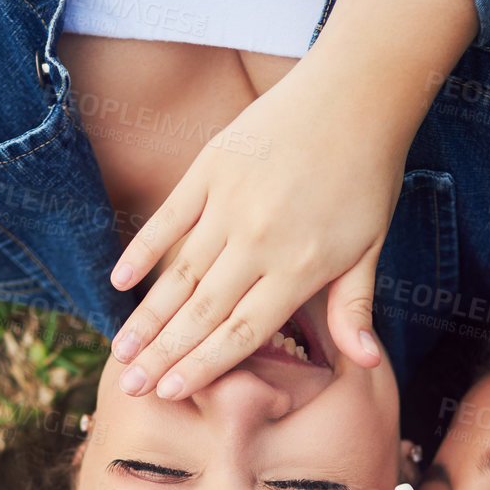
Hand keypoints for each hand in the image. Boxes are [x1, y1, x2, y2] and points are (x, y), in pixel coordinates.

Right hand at [106, 62, 397, 398]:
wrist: (354, 96)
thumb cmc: (367, 177)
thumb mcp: (370, 249)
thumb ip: (355, 308)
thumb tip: (367, 364)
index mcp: (299, 270)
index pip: (242, 333)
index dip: (203, 367)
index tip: (171, 394)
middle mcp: (259, 243)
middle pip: (202, 312)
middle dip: (164, 356)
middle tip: (131, 388)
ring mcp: (229, 204)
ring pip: (180, 273)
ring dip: (147, 317)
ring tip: (120, 352)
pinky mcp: (211, 169)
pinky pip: (168, 218)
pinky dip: (142, 250)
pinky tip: (119, 282)